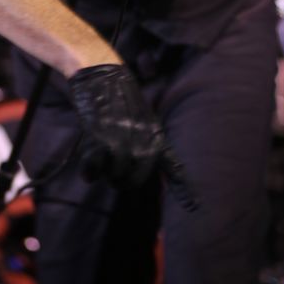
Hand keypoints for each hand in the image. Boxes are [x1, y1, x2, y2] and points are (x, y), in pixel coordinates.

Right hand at [68, 63, 197, 209]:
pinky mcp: (101, 136)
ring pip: (115, 176)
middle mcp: (143, 140)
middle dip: (122, 182)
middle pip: (135, 181)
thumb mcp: (144, 118)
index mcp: (156, 135)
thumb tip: (137, 170)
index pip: (173, 167)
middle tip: (113, 174)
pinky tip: (88, 169)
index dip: (184, 190)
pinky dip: (90, 172)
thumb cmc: (121, 98)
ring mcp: (123, 139)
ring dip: (105, 174)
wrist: (103, 74)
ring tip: (99, 160)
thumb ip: (146, 143)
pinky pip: (96, 168)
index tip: (194, 208)